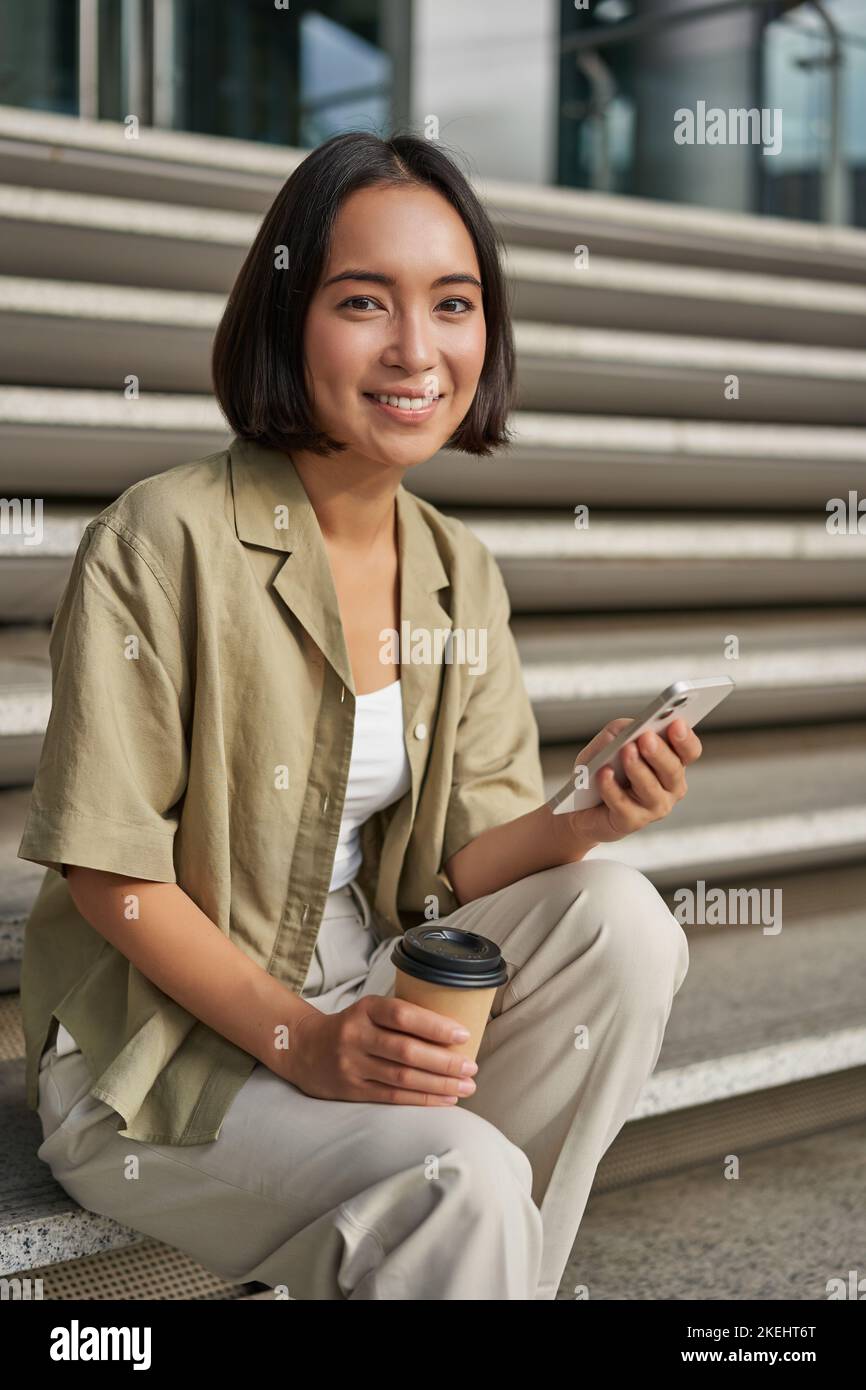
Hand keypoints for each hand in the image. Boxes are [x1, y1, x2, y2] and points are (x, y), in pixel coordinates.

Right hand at [284, 995, 478, 1104]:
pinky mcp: (352, 1090)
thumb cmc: (352, 1026)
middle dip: (444, 1062)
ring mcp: (352, 1065)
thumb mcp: (370, 1010)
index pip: (402, 1015)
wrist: (305, 1048)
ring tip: (466, 1087)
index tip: (463, 1034)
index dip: (434, 1026)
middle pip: (406, 1051)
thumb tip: (454, 1030)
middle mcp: (356, 1036)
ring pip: (402, 1078)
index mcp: (365, 1009)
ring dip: (439, 1084)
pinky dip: (422, 1099)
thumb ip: (402, 1017)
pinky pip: (392, 1097)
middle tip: (471, 1068)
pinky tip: (445, 1100)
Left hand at [562, 716, 702, 845]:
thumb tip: (628, 730)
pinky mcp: (632, 822)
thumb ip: (621, 730)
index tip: (676, 723)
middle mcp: (670, 787)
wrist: (582, 805)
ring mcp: (654, 807)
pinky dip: (611, 787)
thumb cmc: (604, 767)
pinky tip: (603, 773)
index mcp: (672, 762)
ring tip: (626, 750)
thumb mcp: (610, 741)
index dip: (685, 739)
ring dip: (637, 768)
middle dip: (660, 752)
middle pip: (673, 769)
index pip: (689, 751)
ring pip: (650, 788)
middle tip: (646, 737)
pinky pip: (623, 804)